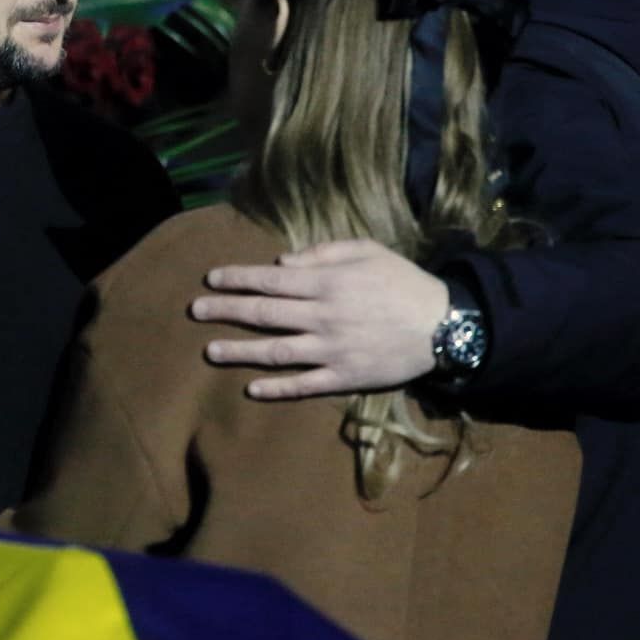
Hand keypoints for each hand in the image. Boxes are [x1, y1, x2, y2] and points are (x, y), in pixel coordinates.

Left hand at [189, 239, 447, 399]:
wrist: (445, 325)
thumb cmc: (404, 281)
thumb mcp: (368, 251)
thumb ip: (323, 253)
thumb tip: (281, 264)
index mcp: (328, 283)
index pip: (270, 281)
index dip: (237, 279)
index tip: (210, 280)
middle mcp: (323, 316)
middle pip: (264, 314)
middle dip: (225, 311)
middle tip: (195, 310)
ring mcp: (332, 350)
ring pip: (276, 351)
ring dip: (240, 351)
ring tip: (209, 351)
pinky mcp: (344, 377)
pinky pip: (304, 385)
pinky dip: (277, 388)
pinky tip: (251, 388)